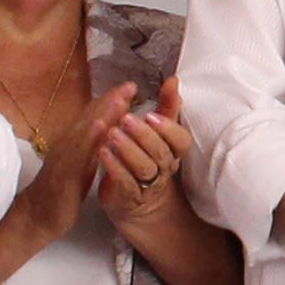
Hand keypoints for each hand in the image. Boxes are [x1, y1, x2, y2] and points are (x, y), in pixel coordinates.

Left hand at [89, 77, 197, 219]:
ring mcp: (147, 185)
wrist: (135, 204)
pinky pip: (125, 183)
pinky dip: (115, 167)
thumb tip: (173, 80)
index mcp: (173, 152)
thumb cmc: (146, 161)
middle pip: (160, 153)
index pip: (182, 142)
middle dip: (144, 134)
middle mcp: (164, 169)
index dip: (169, 129)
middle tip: (126, 118)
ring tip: (112, 133)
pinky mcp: (129, 196)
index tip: (150, 114)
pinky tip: (103, 152)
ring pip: (144, 168)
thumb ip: (165, 108)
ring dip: (128, 149)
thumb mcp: (156, 134)